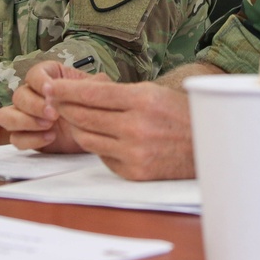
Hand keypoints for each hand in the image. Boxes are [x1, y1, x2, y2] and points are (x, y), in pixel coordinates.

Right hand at [0, 60, 106, 153]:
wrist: (98, 133)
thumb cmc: (95, 106)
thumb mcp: (100, 92)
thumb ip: (96, 84)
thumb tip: (92, 81)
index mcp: (48, 77)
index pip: (33, 74)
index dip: (39, 82)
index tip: (51, 91)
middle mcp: (33, 95)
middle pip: (18, 95)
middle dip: (34, 105)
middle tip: (53, 114)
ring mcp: (27, 116)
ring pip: (6, 116)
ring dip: (23, 121)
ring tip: (48, 126)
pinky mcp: (27, 136)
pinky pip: (15, 138)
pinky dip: (30, 139)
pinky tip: (50, 138)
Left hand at [49, 80, 195, 180]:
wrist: (208, 146)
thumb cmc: (180, 115)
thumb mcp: (154, 93)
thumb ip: (120, 94)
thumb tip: (82, 93)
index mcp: (142, 100)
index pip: (92, 93)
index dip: (66, 90)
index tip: (51, 87)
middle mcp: (135, 126)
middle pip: (83, 116)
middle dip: (63, 107)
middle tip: (54, 101)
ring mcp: (134, 151)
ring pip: (87, 138)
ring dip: (76, 127)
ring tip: (74, 119)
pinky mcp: (133, 171)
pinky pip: (102, 156)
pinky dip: (98, 145)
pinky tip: (102, 137)